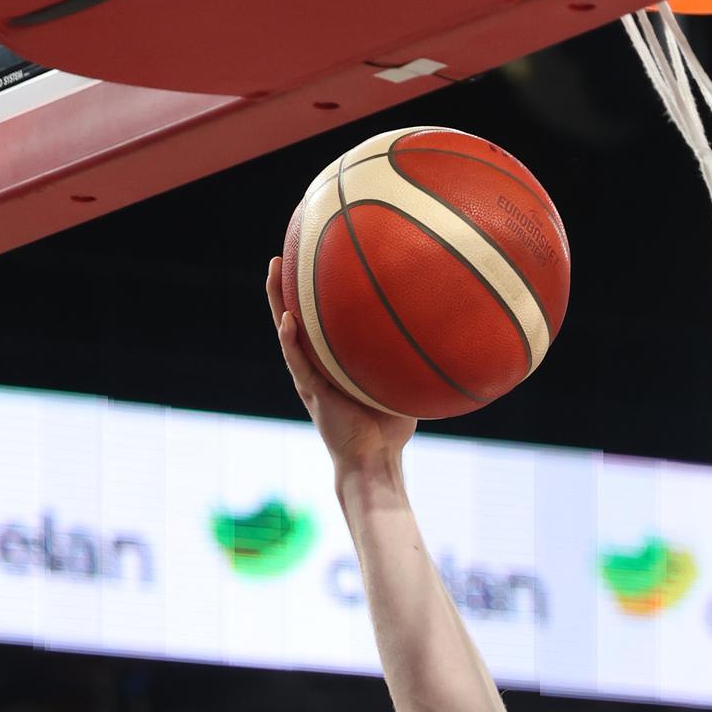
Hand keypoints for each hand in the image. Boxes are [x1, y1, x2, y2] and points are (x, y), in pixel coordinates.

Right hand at [266, 256, 415, 477]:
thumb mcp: (399, 382)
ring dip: (277, 300)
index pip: (318, 318)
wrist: (374, 460)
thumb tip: (438, 329)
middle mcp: (316, 364)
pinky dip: (291, 341)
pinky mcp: (311, 392)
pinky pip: (298, 361)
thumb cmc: (391, 427)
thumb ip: (405, 358)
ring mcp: (310, 376)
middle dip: (286, 283)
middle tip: (281, 251)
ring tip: (273, 269)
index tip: (311, 256)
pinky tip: (287, 319)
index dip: (312, 290)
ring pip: (287, 331)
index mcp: (332, 361)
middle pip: (295, 315)